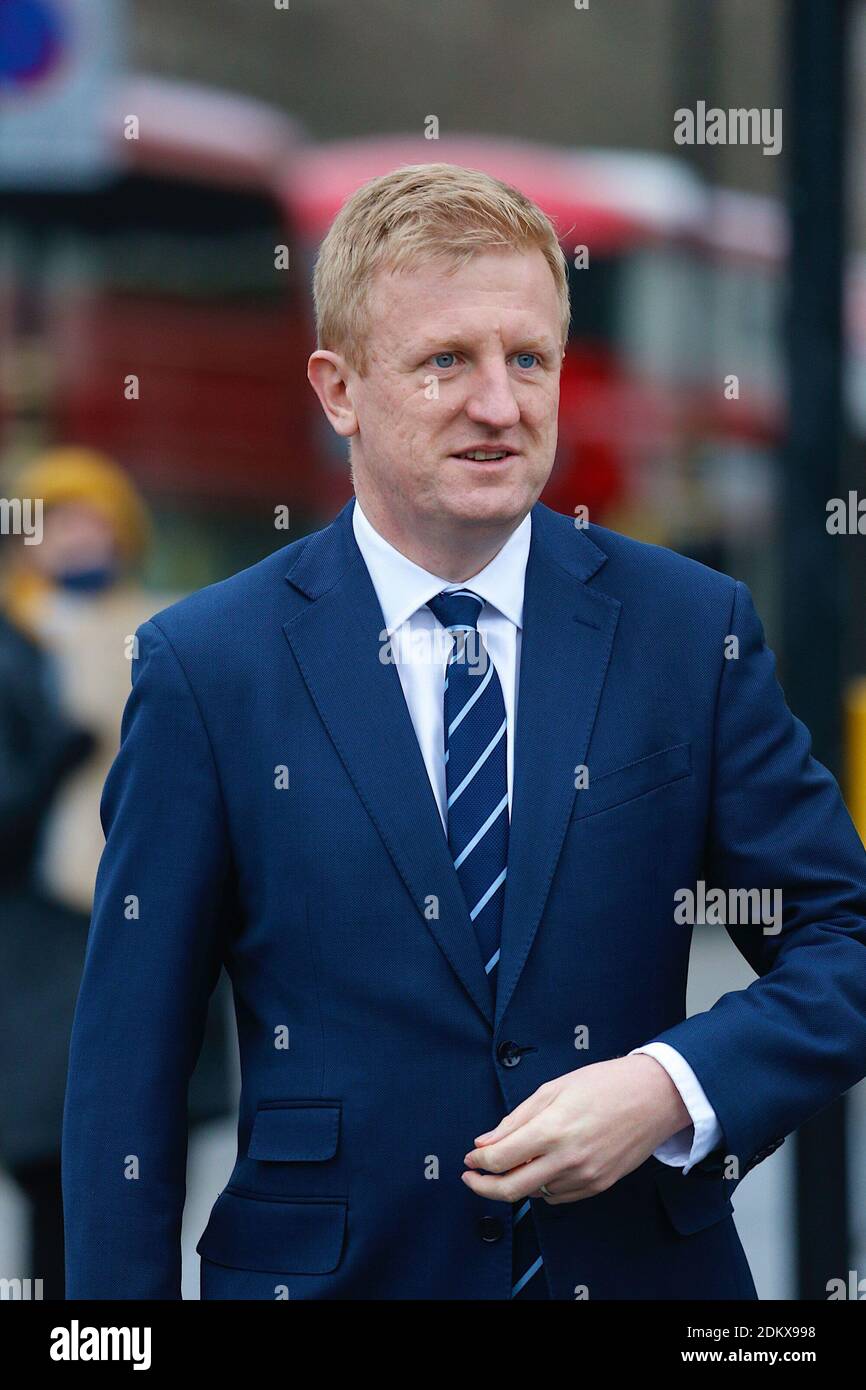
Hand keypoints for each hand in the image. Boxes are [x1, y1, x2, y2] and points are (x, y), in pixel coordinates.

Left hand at [462, 1055, 692, 1204]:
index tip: (469, 1159)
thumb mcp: (553, 1089)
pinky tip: (540, 1169)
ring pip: (535, 1194)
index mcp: (552, 1129)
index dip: (477, 1162)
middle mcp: (567, 1158)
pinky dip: (542, 1187)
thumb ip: (515, 1120)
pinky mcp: (598, 1186)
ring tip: (512, 1164)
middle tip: (471, 1178)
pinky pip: (558, 1196)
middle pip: (511, 1189)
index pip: (500, 1159)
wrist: (653, 1097)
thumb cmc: (604, 1084)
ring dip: (516, 1184)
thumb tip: (484, 1144)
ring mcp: (585, 1176)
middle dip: (483, 1187)